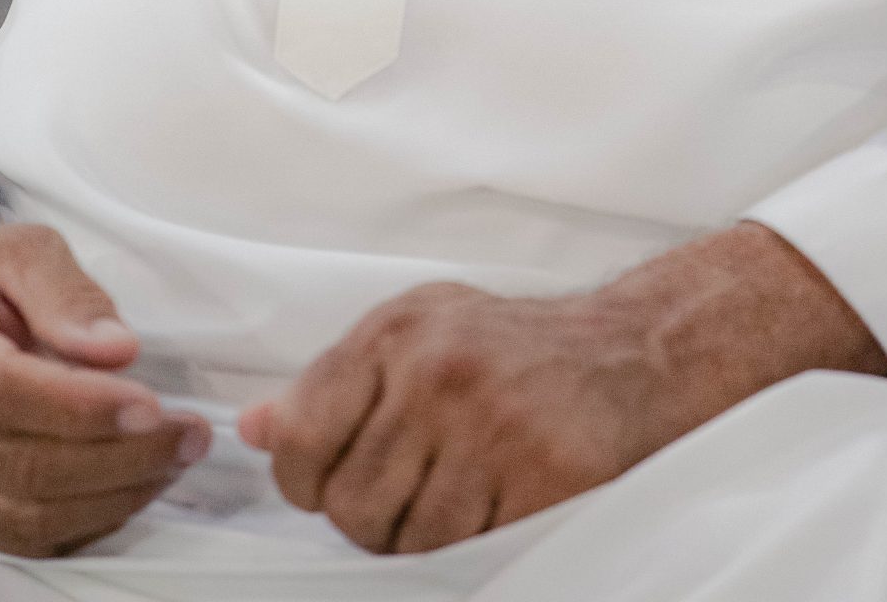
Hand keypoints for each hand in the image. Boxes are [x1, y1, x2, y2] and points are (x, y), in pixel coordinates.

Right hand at [0, 224, 211, 556]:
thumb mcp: (14, 247)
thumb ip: (65, 291)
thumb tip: (117, 349)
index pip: (0, 391)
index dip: (81, 407)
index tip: (153, 403)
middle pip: (16, 464)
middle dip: (116, 458)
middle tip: (188, 436)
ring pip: (19, 516)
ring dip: (109, 498)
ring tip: (172, 463)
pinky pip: (13, 539)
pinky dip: (81, 522)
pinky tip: (130, 488)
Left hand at [235, 221, 886, 555]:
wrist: (634, 351)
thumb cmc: (512, 346)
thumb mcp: (418, 332)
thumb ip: (334, 382)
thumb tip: (252, 429)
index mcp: (397, 333)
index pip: (300, 439)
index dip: (307, 479)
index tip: (333, 479)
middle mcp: (438, 374)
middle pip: (352, 508)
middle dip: (372, 519)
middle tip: (413, 490)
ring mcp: (493, 427)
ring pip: (408, 543)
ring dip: (424, 539)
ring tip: (458, 493)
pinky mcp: (543, 479)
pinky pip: (470, 554)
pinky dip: (476, 545)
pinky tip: (496, 503)